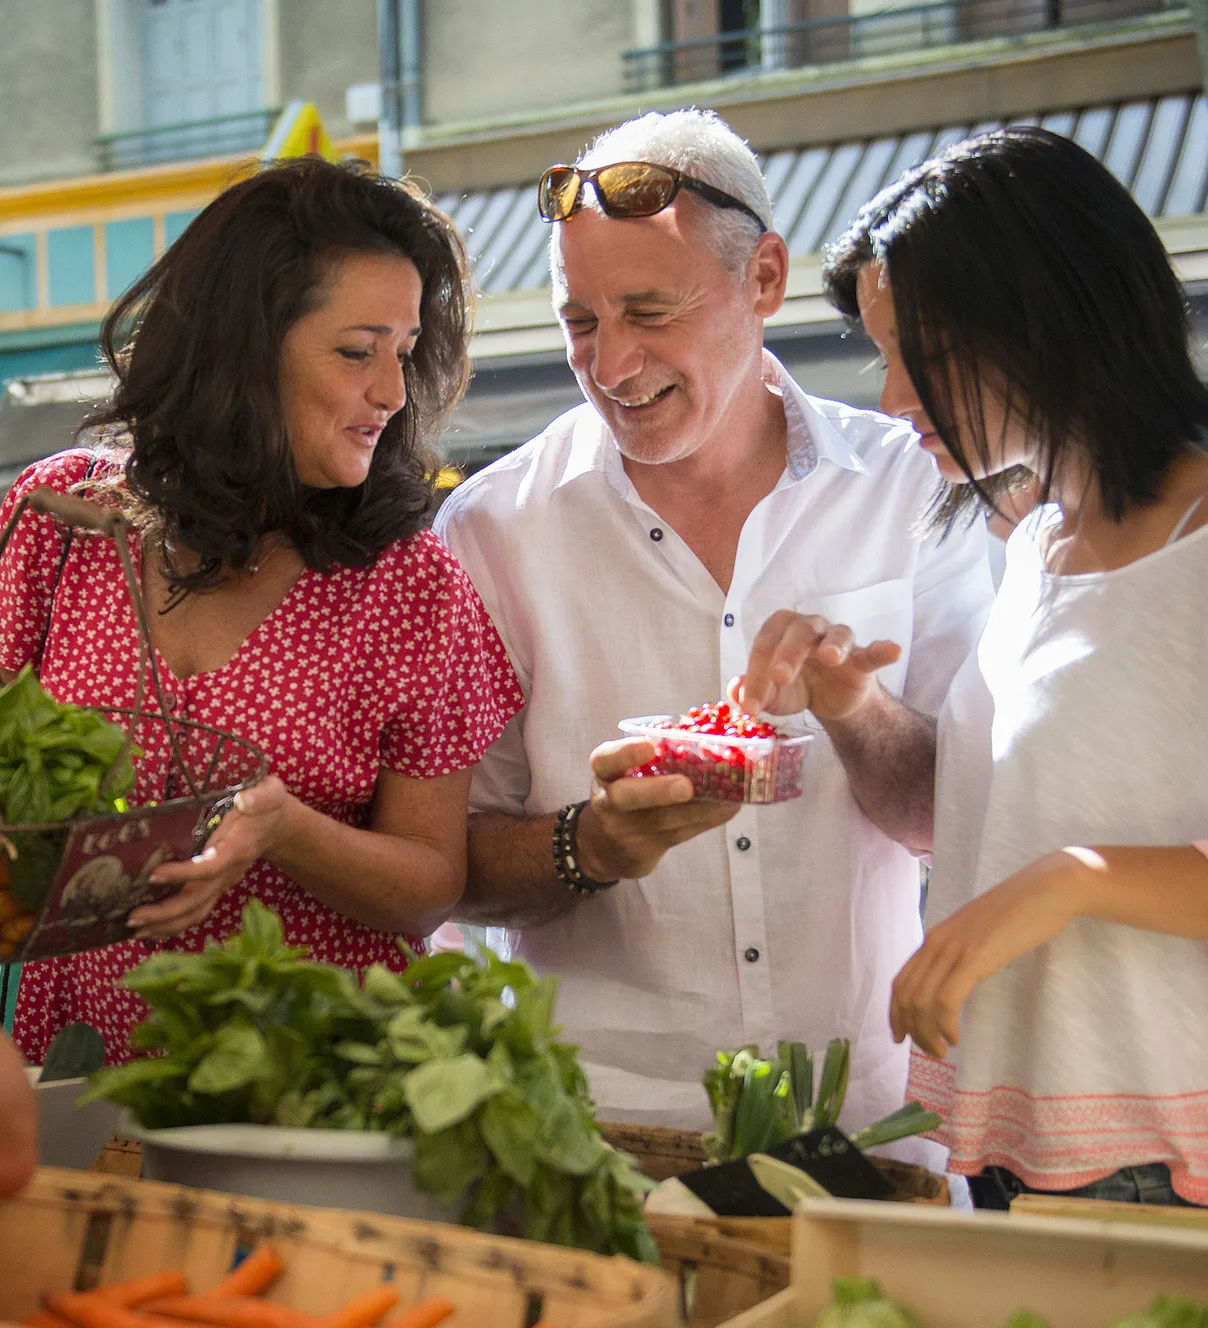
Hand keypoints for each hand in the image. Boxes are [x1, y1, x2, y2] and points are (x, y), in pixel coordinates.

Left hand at [127, 776, 294, 938]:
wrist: (278, 826)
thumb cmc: (268, 806)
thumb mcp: (270, 793)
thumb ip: (260, 796)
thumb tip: (242, 800)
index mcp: (238, 848)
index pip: (211, 867)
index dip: (184, 874)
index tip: (154, 875)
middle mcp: (230, 872)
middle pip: (199, 900)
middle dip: (166, 912)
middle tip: (132, 916)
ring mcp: (223, 882)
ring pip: (197, 912)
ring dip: (166, 924)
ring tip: (135, 929)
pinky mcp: (215, 886)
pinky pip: (195, 911)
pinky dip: (172, 923)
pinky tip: (150, 927)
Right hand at [574, 738, 740, 881]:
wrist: (605, 846)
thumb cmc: (626, 793)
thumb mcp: (625, 772)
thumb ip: (653, 758)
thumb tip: (703, 735)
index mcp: (604, 772)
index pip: (605, 760)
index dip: (625, 753)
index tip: (650, 746)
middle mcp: (607, 801)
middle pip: (626, 796)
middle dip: (658, 791)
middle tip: (686, 787)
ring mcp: (624, 830)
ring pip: (663, 820)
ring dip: (700, 809)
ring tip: (729, 797)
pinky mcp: (643, 851)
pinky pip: (679, 834)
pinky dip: (706, 821)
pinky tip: (726, 810)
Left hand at [730, 610, 901, 721]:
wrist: (831, 702)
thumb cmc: (796, 687)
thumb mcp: (771, 695)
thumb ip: (753, 693)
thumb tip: (737, 693)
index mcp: (781, 631)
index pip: (765, 645)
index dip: (756, 674)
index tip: (752, 707)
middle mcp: (810, 628)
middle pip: (799, 631)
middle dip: (787, 654)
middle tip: (780, 677)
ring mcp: (839, 641)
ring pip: (837, 635)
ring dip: (833, 645)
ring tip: (830, 658)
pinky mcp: (862, 660)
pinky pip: (874, 651)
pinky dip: (883, 649)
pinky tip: (893, 650)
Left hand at [889, 851, 1086, 1058]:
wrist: (1047, 889)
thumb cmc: (1020, 913)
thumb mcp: (979, 933)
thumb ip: (962, 952)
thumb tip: (955, 978)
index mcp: (935, 937)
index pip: (901, 981)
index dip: (895, 1013)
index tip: (901, 1037)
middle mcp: (936, 941)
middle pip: (906, 996)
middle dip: (912, 1030)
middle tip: (931, 1052)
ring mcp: (954, 948)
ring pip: (922, 1002)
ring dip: (927, 1034)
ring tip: (943, 1050)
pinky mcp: (975, 957)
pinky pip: (946, 1000)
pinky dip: (944, 1025)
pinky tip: (956, 1037)